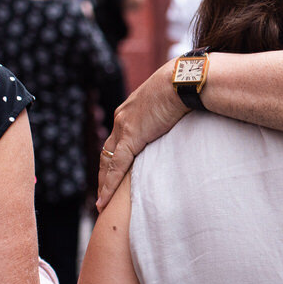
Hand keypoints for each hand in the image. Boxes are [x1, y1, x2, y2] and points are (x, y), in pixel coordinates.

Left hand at [96, 60, 188, 210]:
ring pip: (107, 162)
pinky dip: (109, 185)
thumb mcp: (169, 103)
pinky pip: (117, 167)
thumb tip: (177, 122)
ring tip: (101, 202)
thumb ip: (165, 116)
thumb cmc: (182, 88)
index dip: (113, 158)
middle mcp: (121, 119)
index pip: (116, 141)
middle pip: (107, 153)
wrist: (180, 80)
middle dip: (103, 174)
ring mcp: (124, 128)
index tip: (111, 173)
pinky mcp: (131, 137)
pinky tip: (104, 200)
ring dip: (103, 183)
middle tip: (102, 193)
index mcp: (129, 112)